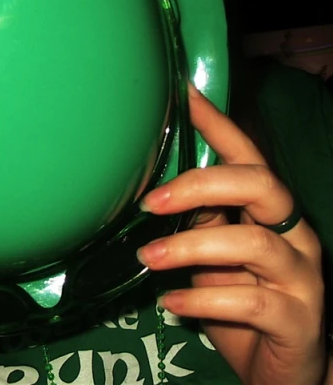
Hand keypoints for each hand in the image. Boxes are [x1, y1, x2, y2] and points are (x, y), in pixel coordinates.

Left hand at [138, 84, 326, 384]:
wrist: (282, 368)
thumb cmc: (240, 300)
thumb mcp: (213, 255)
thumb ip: (199, 221)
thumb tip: (153, 192)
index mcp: (268, 210)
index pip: (246, 155)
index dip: (217, 123)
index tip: (184, 93)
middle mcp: (293, 234)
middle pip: (259, 184)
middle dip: (201, 185)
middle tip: (150, 202)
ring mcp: (303, 276)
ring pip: (252, 244)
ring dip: (190, 248)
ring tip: (148, 257)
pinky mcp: (300, 320)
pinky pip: (250, 303)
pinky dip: (203, 299)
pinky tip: (172, 301)